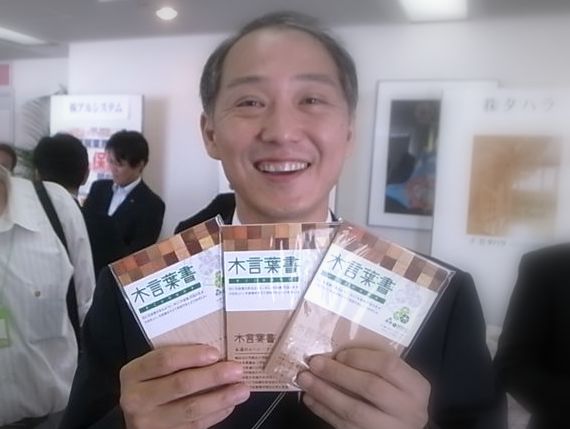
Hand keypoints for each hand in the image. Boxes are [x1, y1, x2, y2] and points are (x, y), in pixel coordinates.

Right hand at [120, 344, 249, 428]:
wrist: (137, 415)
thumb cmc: (150, 383)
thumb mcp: (151, 368)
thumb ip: (176, 359)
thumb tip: (216, 355)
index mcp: (133, 374)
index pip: (164, 361)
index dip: (192, 356)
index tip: (215, 353)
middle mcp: (137, 400)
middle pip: (180, 384)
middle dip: (213, 376)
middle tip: (237, 370)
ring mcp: (149, 422)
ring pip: (191, 409)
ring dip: (221, 398)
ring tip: (242, 389)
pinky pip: (195, 426)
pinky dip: (216, 414)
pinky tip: (229, 404)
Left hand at [297, 348, 429, 428]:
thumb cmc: (397, 396)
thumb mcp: (397, 379)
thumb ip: (375, 364)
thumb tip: (336, 353)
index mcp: (415, 386)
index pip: (387, 365)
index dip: (360, 357)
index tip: (339, 354)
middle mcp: (407, 409)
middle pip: (369, 387)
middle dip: (337, 373)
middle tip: (314, 363)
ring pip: (353, 411)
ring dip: (324, 393)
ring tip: (304, 379)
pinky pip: (343, 426)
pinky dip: (323, 411)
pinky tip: (310, 398)